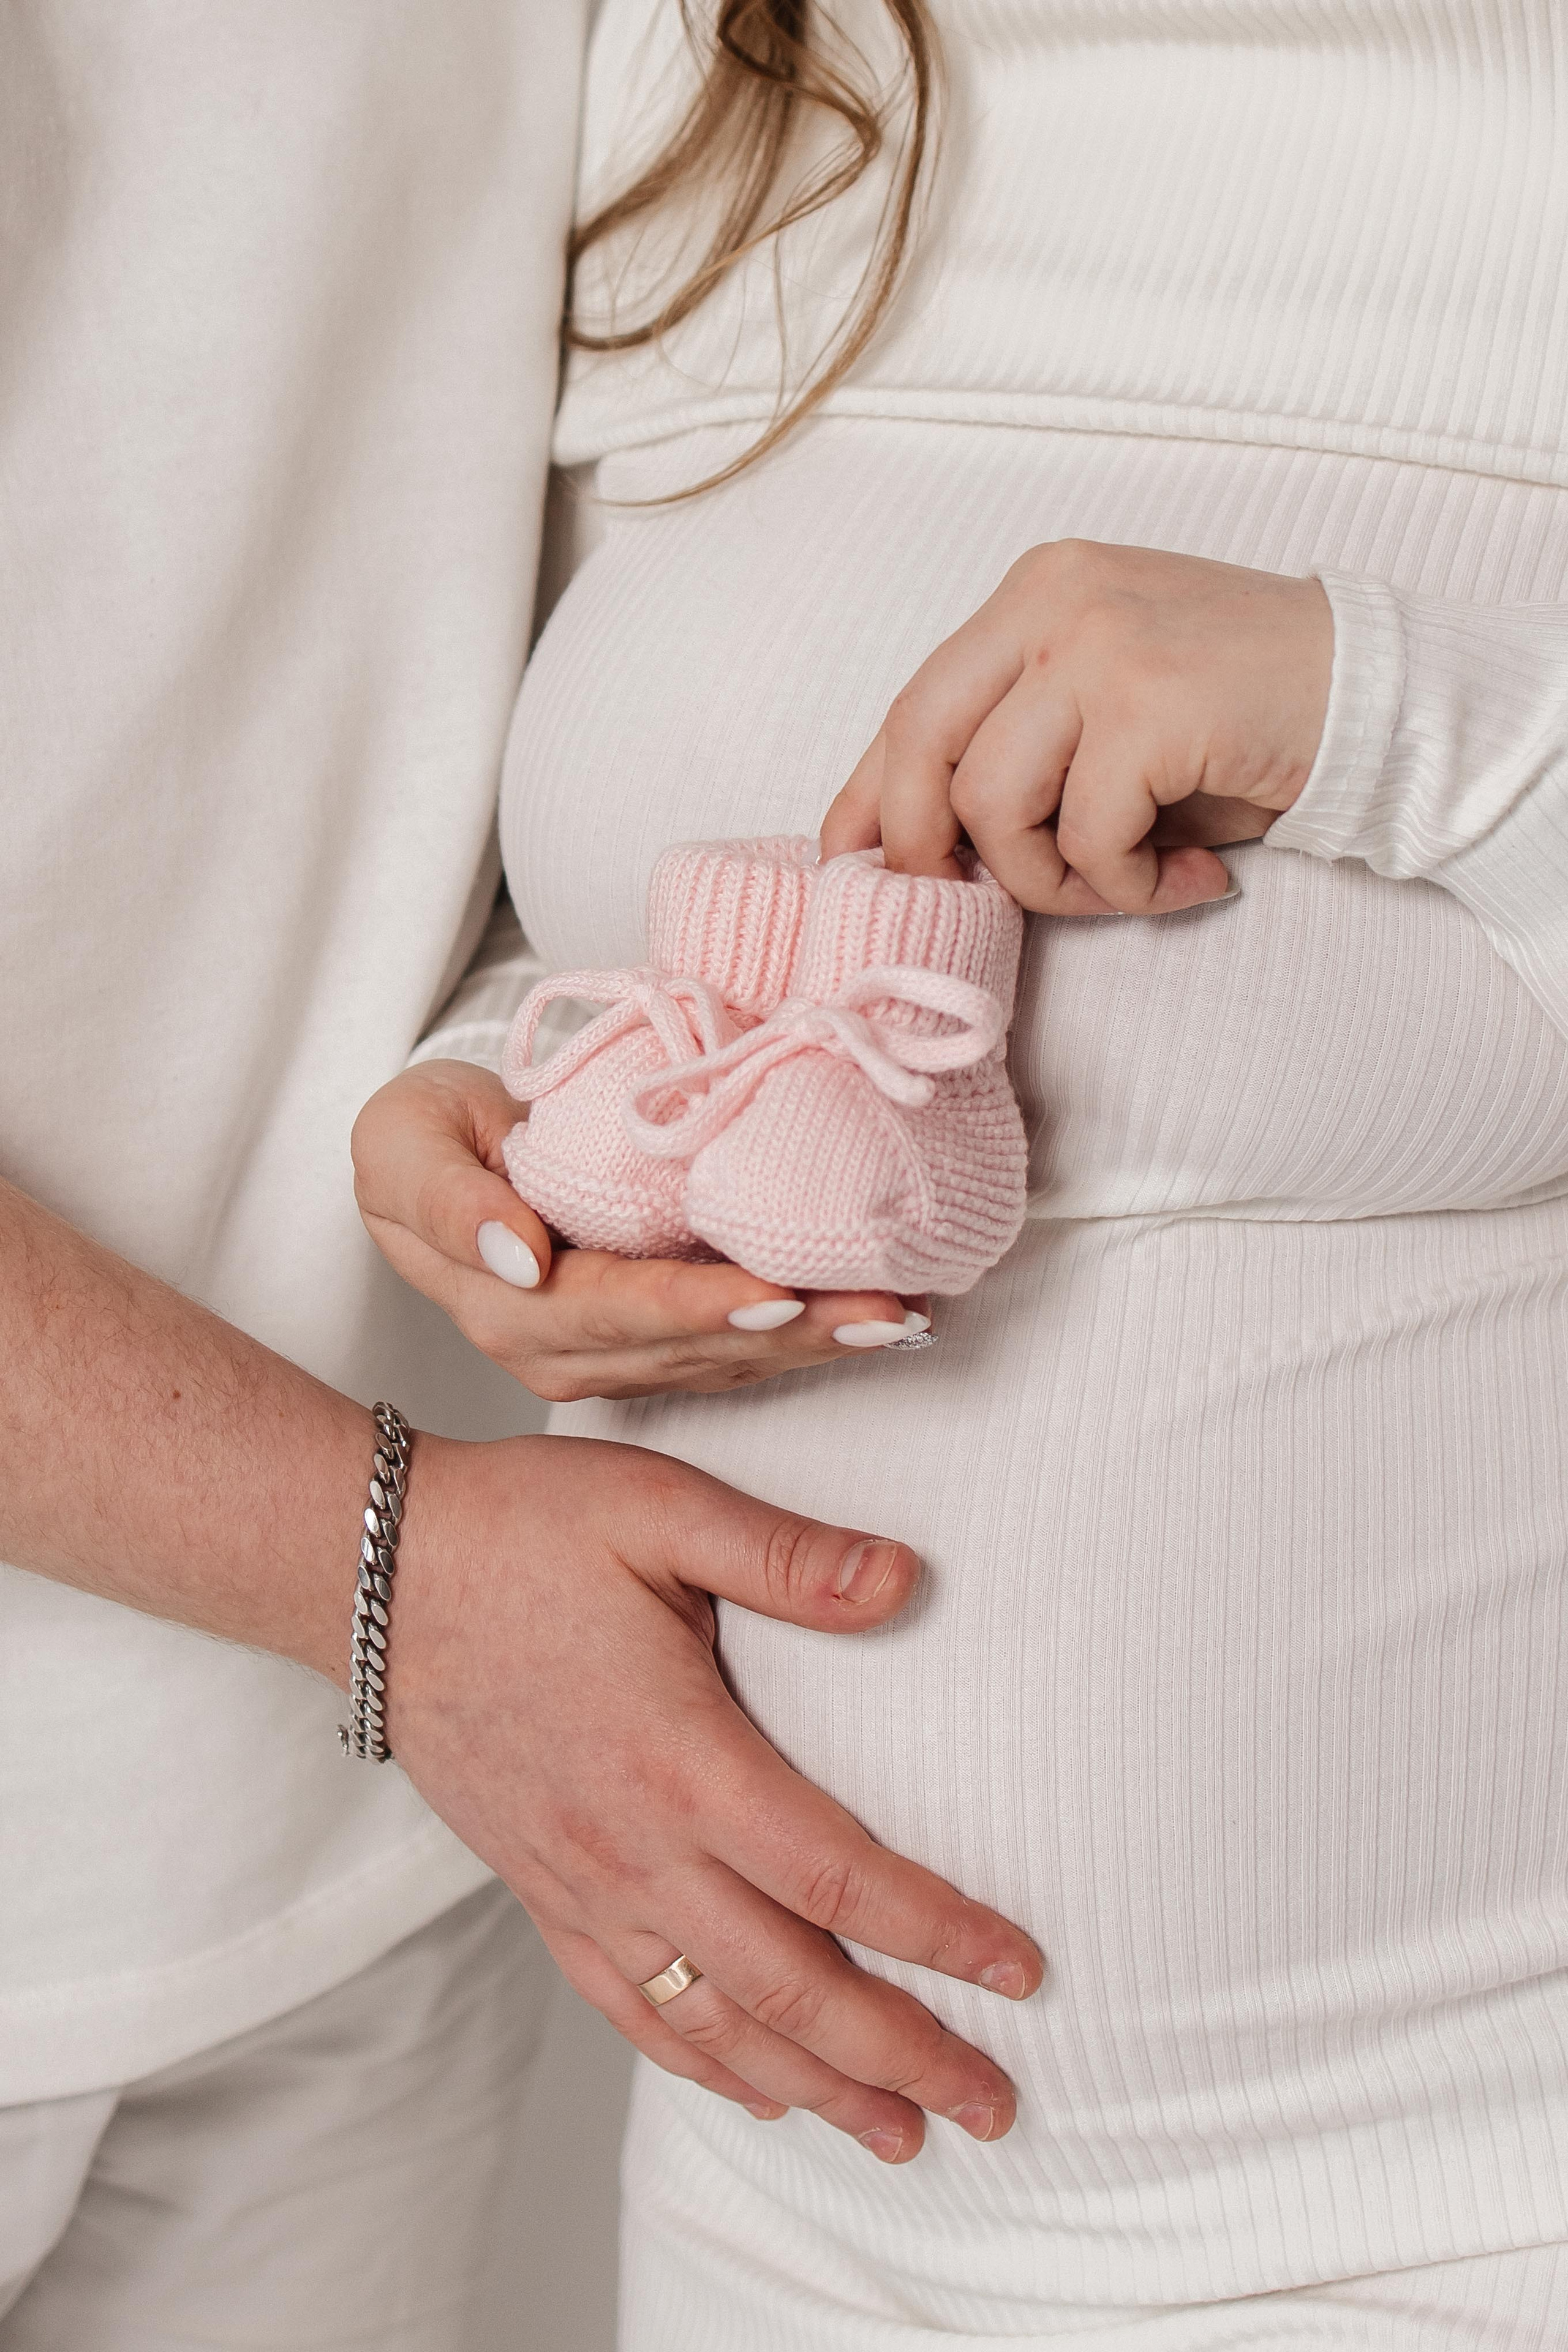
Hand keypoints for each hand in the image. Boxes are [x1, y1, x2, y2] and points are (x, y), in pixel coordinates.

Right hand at [353, 1061, 928, 1401]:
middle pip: (693, 1346)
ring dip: (821, 1340)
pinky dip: (812, 1332)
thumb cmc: (422, 1138)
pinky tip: (877, 1316)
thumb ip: (445, 1200)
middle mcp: (569, 1350)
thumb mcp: (400, 1145)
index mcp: (510, 1307)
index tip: (773, 1292)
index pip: (616, 1311)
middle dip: (793, 1331)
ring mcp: (617, 1356)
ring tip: (900, 1316)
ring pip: (731, 1356)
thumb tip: (517, 1256)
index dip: (696, 1306)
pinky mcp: (656, 1341)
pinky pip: (741, 1346)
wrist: (435, 1162)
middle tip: (881, 1312)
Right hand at [392, 1432, 1042, 2161]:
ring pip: (714, 2024)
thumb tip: (907, 1579)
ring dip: (816, 2088)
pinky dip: (703, 2065)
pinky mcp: (541, 1891)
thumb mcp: (662, 1508)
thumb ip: (787, 1555)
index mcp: (681, 1757)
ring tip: (900, 2135)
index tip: (1021, 1972)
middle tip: (994, 2106)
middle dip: (902, 2057)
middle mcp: (634, 1846)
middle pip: (791, 1987)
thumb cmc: (524, 1531)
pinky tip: (760, 2092)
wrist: (374, 1573)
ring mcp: (581, 1882)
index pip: (838, 1875)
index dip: (939, 1933)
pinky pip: (630, 2007)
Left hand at [822, 539, 1333, 914]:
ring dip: (1051, 881)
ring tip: (1127, 885)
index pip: (913, 703)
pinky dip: (1130, 888)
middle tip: (975, 903)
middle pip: (919, 743)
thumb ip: (1017, 759)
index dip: (868, 796)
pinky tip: (1193, 880)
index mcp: (1034, 595)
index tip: (850, 864)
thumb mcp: (1104, 728)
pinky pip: (1089, 837)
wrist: (1379, 696)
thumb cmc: (1239, 724)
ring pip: (992, 803)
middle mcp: (1052, 601)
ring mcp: (1099, 644)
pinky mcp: (1150, 704)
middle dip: (928, 848)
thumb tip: (909, 852)